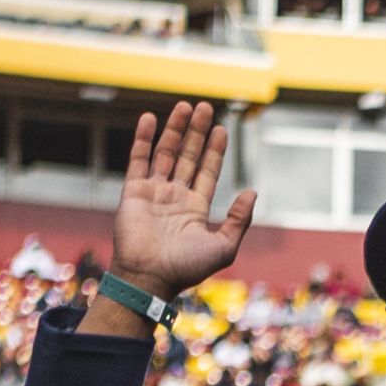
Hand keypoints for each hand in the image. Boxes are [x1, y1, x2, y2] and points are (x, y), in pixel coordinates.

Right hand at [102, 101, 256, 322]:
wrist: (149, 279)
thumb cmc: (186, 269)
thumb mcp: (224, 247)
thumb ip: (239, 219)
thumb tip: (252, 192)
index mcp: (195, 209)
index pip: (208, 172)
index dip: (215, 151)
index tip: (223, 129)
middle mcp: (174, 197)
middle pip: (188, 157)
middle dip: (197, 133)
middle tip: (205, 108)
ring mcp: (153, 193)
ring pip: (165, 153)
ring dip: (175, 129)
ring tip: (185, 106)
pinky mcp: (133, 191)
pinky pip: (138, 159)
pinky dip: (144, 138)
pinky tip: (151, 118)